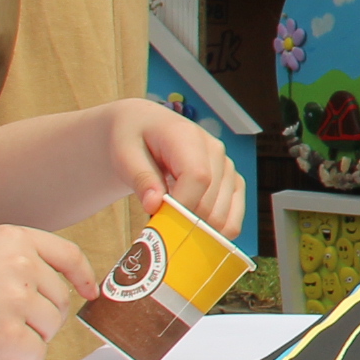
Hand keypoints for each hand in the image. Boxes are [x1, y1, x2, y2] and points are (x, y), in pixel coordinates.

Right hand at [0, 225, 92, 359]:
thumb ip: (16, 263)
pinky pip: (37, 352)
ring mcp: (19, 299)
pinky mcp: (11, 333)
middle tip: (8, 325)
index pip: (68, 255)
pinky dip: (21, 357)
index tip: (88, 291)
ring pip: (50, 327)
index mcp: (15, 238)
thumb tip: (51, 294)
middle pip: (59, 299)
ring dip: (30, 337)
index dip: (82, 276)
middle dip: (43, 316)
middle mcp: (24, 264)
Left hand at [102, 100, 245, 239]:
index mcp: (188, 136)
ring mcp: (227, 167)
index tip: (160, 222)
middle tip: (160, 231)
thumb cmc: (134, 140)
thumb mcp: (125, 154)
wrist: (147, 128)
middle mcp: (215, 150)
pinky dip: (214, 231)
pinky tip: (193, 231)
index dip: (182, 205)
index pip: (197, 176)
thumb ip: (140, 178)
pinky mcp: (232, 182)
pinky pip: (234, 216)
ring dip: (198, 229)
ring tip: (173, 226)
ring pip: (223, 214)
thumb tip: (154, 205)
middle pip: (211, 200)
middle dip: (185, 223)